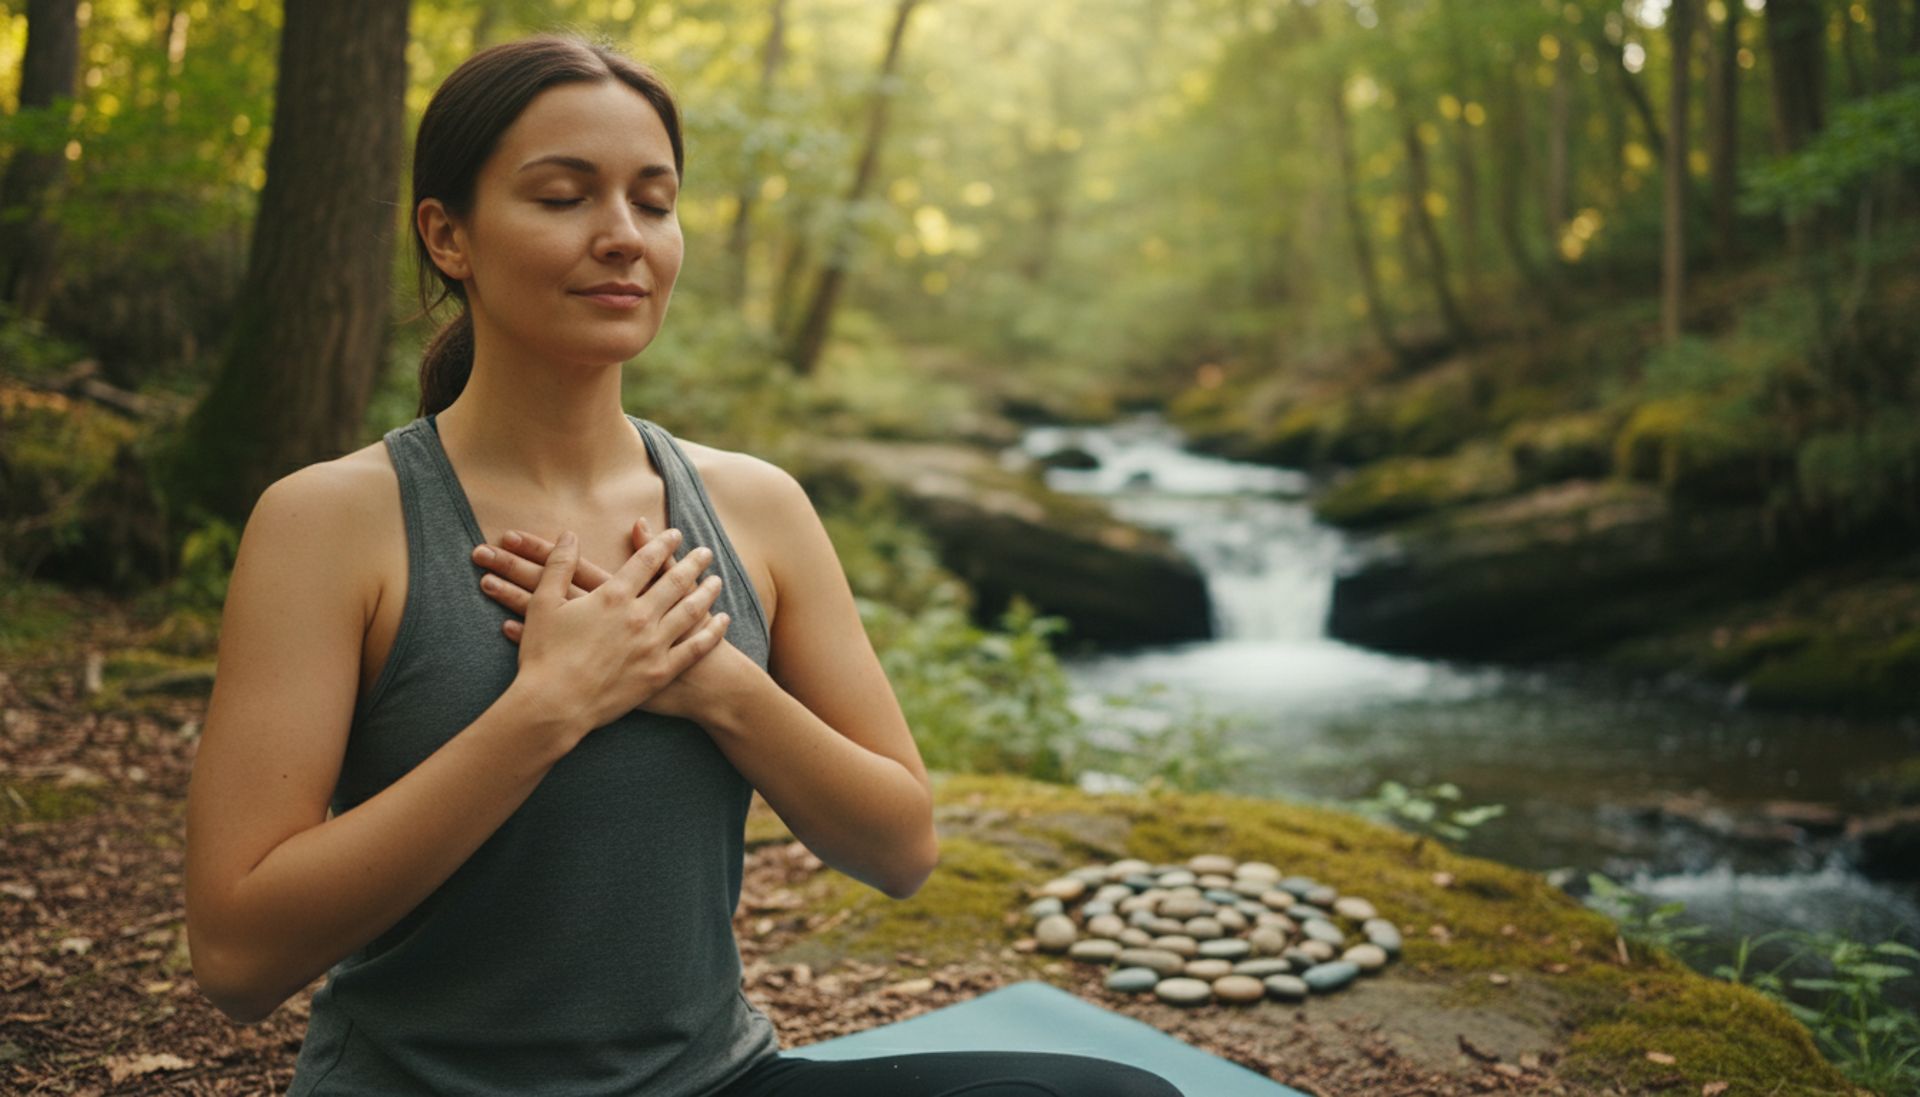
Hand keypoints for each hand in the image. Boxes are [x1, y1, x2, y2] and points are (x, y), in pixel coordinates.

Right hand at [496, 521, 732, 732]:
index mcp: (613, 596)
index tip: (675, 535)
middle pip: (675, 582)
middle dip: (693, 563)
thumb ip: (558, 566)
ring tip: (717, 581)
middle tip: (706, 552)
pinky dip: (712, 633)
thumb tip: (568, 535)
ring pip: (691, 611)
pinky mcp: (661, 672)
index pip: (646, 561)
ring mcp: (654, 645)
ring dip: (706, 592)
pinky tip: (722, 621)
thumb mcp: (543, 604)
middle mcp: (640, 616)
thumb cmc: (544, 655)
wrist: (554, 706)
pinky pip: (695, 648)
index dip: (662, 545)